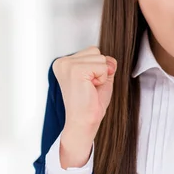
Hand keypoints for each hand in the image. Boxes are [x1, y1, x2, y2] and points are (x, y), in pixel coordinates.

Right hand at [52, 46, 116, 166]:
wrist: (83, 122)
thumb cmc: (89, 104)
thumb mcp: (100, 78)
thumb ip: (105, 64)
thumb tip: (110, 59)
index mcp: (64, 63)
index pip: (92, 51)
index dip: (97, 68)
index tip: (87, 84)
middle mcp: (62, 62)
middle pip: (96, 51)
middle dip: (100, 70)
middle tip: (89, 87)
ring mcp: (68, 65)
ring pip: (100, 58)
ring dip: (101, 75)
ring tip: (89, 88)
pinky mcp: (76, 70)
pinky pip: (102, 67)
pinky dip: (102, 78)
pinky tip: (91, 88)